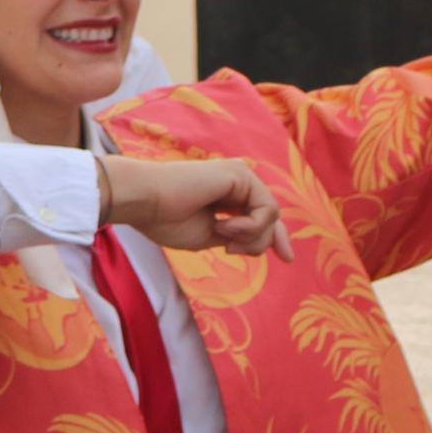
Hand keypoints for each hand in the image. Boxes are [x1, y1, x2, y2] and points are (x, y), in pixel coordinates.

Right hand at [98, 154, 285, 258]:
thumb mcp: (210, 236)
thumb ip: (236, 237)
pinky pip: (266, 210)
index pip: (260, 215)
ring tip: (221, 235)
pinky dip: (249, 227)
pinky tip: (224, 226)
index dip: (274, 237)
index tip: (286, 258)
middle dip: (271, 239)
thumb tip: (262, 244)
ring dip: (250, 236)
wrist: (145, 202)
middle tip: (262, 255)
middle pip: (270, 215)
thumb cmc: (166, 220)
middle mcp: (236, 181)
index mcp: (226, 195)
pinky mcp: (241, 175)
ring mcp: (240, 176)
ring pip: (270, 215)